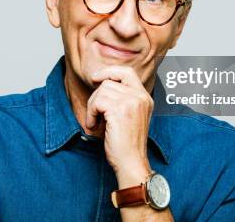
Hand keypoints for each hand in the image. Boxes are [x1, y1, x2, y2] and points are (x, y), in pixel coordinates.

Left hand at [87, 66, 153, 186]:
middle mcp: (140, 97)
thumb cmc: (126, 143)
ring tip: (95, 122)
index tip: (96, 79)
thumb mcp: (129, 115)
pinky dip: (90, 114)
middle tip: (95, 114)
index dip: (109, 71)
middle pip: (109, 81)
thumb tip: (102, 82)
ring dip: (92, 107)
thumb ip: (122, 98)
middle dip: (96, 97)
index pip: (127, 71)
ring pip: (101, 91)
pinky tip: (93, 126)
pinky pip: (97, 102)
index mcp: (145, 97)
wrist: (131, 162)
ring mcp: (131, 102)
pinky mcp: (120, 110)